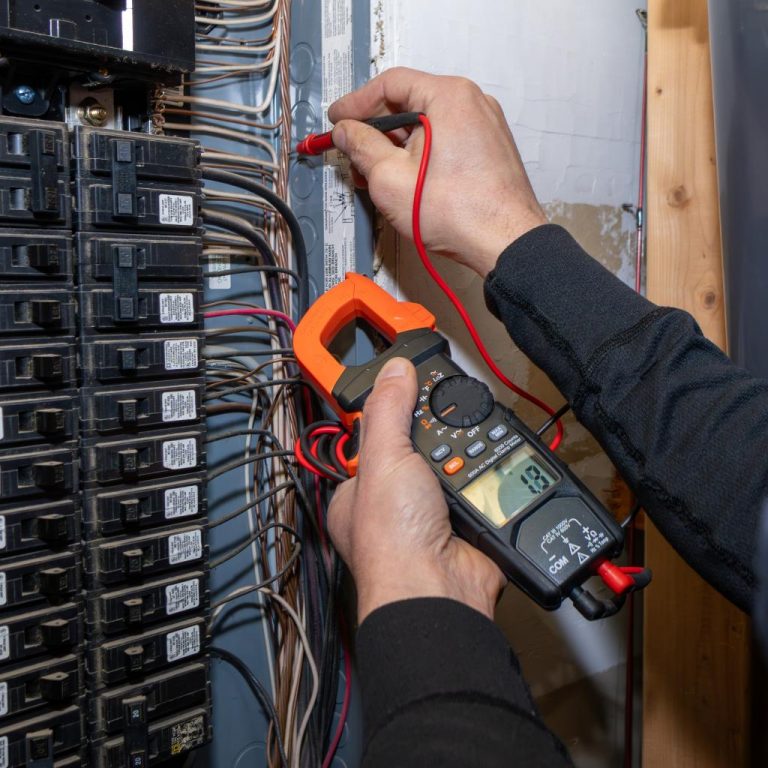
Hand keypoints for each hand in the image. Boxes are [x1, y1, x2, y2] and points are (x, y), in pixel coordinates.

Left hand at [327, 357, 505, 622]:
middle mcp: (393, 506)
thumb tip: (394, 370)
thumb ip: (388, 410)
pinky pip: (479, 488)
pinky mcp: (464, 525)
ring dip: (463, 460)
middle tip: (446, 419)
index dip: (394, 413)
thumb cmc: (393, 540)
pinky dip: (486, 480)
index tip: (414, 389)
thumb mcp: (384, 458)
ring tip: (465, 449)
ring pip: (452, 468)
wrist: (439, 589)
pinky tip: (485, 473)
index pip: (375, 438)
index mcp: (359, 491)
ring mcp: (430, 517)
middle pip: (419, 451)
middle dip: (436, 438)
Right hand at [328, 67, 546, 276]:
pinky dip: (420, 155)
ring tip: (375, 176)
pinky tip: (404, 180)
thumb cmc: (460, 213)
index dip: (356, 103)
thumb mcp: (390, 178)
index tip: (338, 120)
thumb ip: (361, 147)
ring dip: (396, 147)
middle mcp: (472, 103)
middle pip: (409, 104)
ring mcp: (484, 126)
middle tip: (352, 153)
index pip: (390, 84)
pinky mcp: (488, 150)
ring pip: (426, 126)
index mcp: (449, 96)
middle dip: (375, 131)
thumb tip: (346, 132)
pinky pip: (445, 141)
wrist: (505, 244)